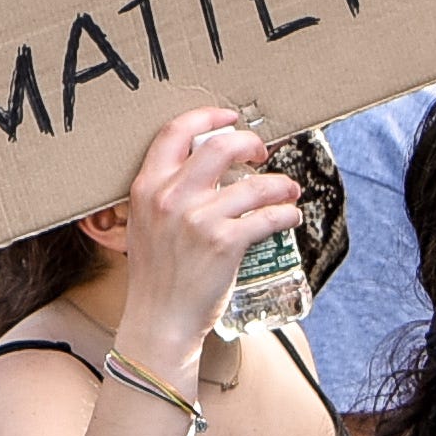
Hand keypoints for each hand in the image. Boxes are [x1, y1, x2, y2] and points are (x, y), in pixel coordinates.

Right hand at [110, 103, 298, 383]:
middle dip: (249, 143)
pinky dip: (286, 212)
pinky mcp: (223, 242)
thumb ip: (167, 194)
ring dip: (280, 184)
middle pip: (219, 146)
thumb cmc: (156, 275)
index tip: (229, 117)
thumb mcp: (145, 224)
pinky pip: (267, 216)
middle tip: (262, 153)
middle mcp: (169, 198)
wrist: (159, 320)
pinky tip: (289, 215)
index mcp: (146, 187)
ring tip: (289, 191)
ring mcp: (196, 219)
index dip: (207, 116)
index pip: (174, 132)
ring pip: (253, 183)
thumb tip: (211, 169)